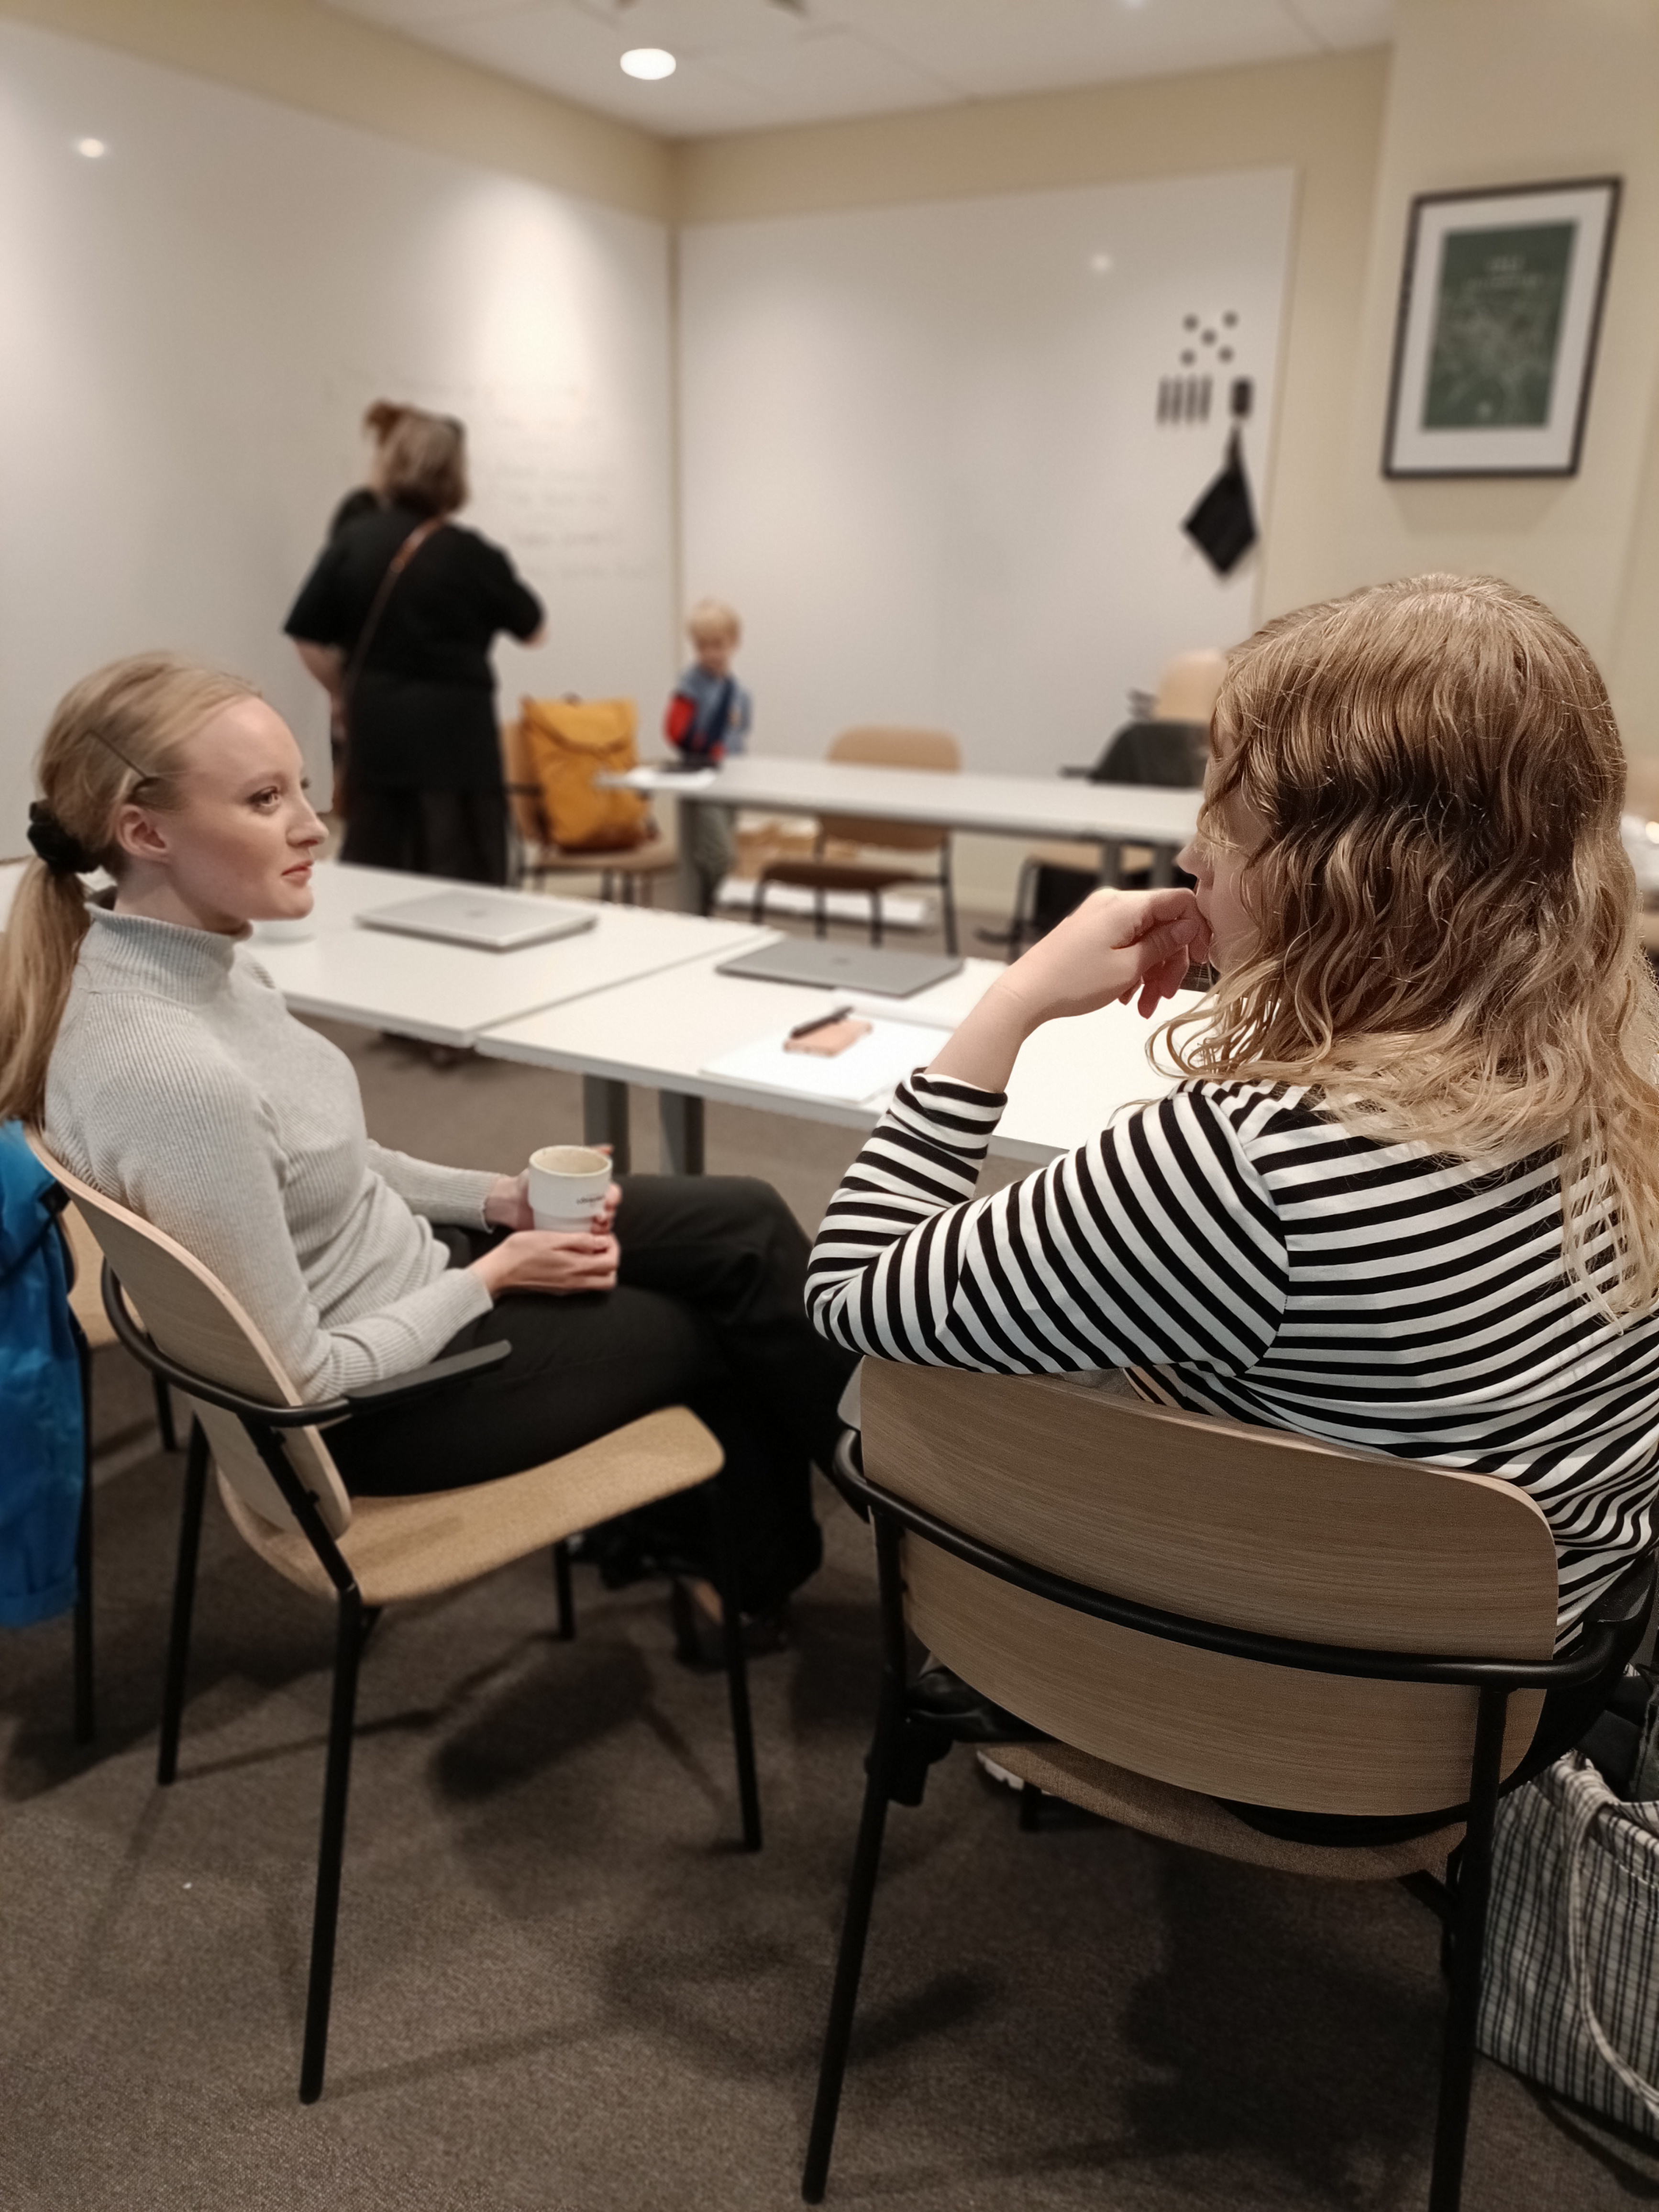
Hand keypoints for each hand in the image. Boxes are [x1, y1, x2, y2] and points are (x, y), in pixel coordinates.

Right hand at [469, 1229, 620, 1297]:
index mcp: (576, 1268)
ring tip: (587, 1250)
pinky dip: (587, 1272)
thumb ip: (579, 1240)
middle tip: (600, 1244)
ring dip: (600, 1267)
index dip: (613, 1247)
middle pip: (610, 1279)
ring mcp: (567, 1289)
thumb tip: (601, 1241)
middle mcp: (575, 1283)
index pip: (612, 1263)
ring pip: (598, 1284)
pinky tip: (574, 1258)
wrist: (500, 1271)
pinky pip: (583, 1285)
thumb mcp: (551, 1238)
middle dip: (611, 1260)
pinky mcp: (559, 1290)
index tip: (603, 1236)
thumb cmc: (521, 1252)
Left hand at [483, 1157, 622, 1234]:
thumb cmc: (532, 1181)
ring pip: (600, 1229)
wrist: (511, 1201)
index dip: (613, 1198)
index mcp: (588, 1190)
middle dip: (609, 1216)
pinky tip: (585, 1241)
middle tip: (599, 1218)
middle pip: (609, 1213)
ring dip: (601, 1231)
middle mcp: (586, 1206)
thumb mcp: (557, 1162)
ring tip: (591, 1228)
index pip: (612, 1194)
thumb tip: (607, 1149)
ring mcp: (578, 1223)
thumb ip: (582, 1154)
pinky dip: (588, 1243)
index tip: (607, 1202)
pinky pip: (584, 1242)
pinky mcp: (568, 1236)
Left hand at [1001, 887, 1211, 1028]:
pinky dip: (1131, 970)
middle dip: (1169, 963)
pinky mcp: (1090, 932)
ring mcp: (1099, 917)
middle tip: (1165, 995)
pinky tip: (1127, 997)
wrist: (1026, 993)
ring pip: (1143, 939)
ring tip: (1143, 1006)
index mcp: (1125, 905)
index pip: (1179, 901)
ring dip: (1150, 973)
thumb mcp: (1128, 967)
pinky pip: (1124, 945)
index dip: (1196, 929)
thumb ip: (1163, 944)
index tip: (1200, 959)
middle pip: (1162, 925)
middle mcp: (1112, 904)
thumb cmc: (1072, 981)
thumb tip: (1190, 926)